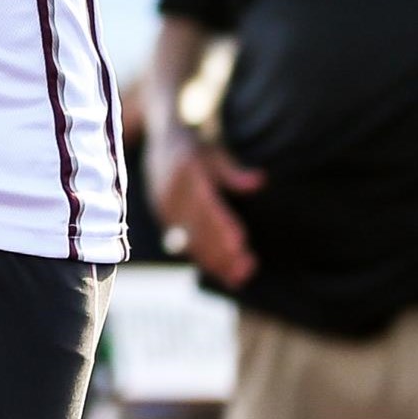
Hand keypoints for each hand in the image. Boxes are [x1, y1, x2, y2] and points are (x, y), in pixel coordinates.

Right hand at [148, 129, 264, 287]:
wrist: (158, 143)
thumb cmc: (195, 148)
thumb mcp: (214, 153)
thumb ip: (234, 171)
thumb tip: (260, 182)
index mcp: (185, 173)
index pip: (205, 203)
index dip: (221, 225)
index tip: (240, 243)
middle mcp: (171, 194)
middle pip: (198, 228)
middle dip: (222, 251)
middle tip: (248, 267)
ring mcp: (164, 209)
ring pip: (190, 241)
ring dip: (215, 261)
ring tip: (241, 276)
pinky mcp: (164, 221)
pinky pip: (184, 246)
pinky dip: (204, 260)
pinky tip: (224, 273)